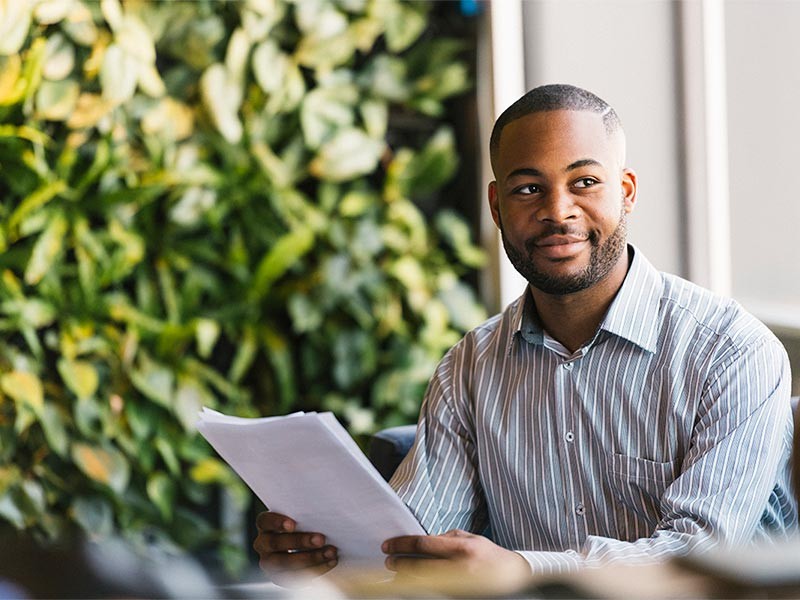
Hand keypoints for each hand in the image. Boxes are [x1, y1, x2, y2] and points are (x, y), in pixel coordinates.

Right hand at [253, 511, 337, 585]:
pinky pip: (297, 576)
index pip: (265, 521)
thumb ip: (305, 513)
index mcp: (265, 525)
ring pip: (286, 563)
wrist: (301, 544)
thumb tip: (325, 506)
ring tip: (330, 552)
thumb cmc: (302, 523)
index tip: (292, 524)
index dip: (277, 522)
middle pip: (276, 543)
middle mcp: (263, 544)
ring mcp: (269, 563)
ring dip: (311, 558)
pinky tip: (330, 561)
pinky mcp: (280, 577)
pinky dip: (316, 569)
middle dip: (300, 542)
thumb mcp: (300, 516)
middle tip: (320, 539)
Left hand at [382, 529, 529, 581]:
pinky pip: (434, 591)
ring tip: (395, 575)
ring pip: (424, 582)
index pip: (424, 544)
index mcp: (463, 548)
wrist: (514, 576)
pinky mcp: (459, 595)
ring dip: (406, 579)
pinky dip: (420, 588)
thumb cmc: (489, 555)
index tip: (388, 546)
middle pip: (420, 566)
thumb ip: (447, 537)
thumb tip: (421, 542)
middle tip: (388, 561)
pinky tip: (411, 586)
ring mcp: (460, 585)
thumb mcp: (471, 539)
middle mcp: (461, 567)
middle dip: (400, 564)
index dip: (402, 545)